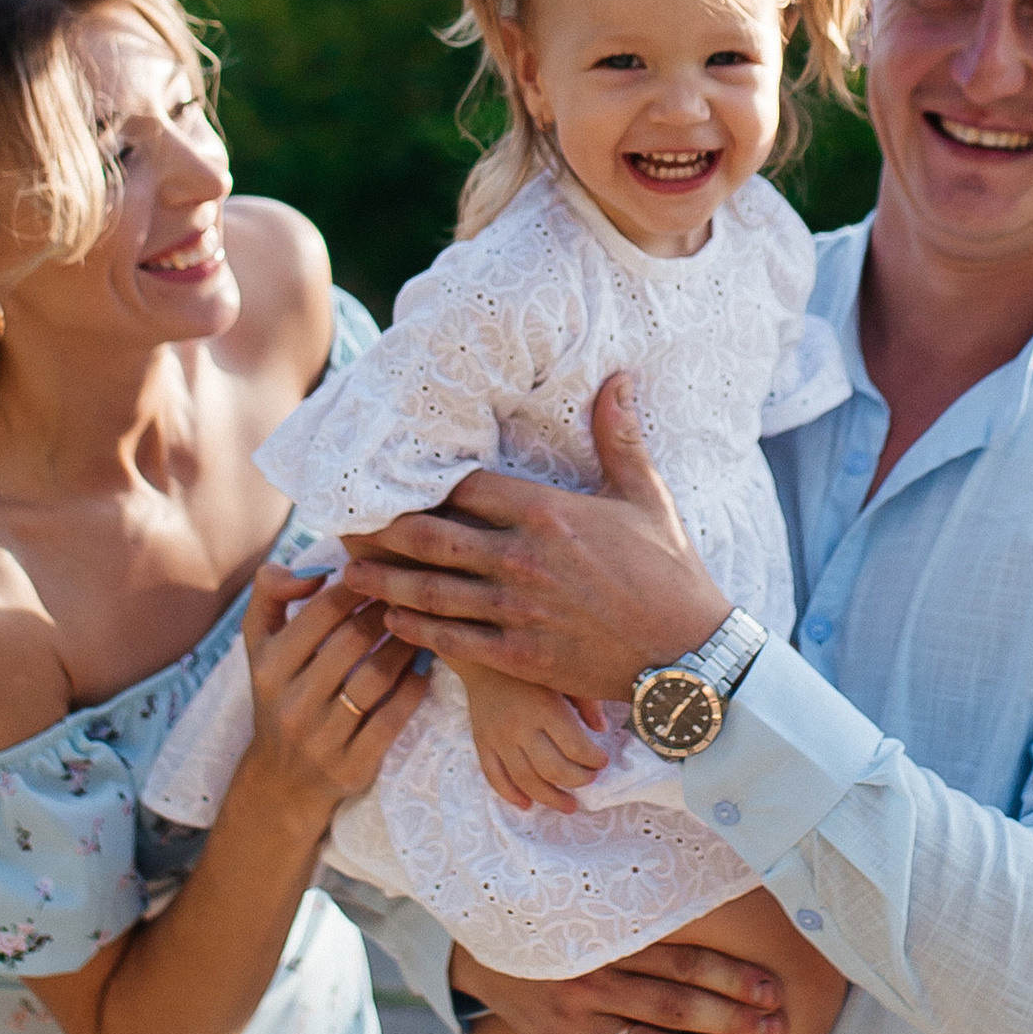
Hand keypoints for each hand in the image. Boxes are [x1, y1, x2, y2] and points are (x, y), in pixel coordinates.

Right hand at [237, 563, 421, 825]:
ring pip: (375, 677)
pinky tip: (423, 668)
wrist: (282, 783)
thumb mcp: (258, 645)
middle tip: (411, 597)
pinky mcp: (350, 766)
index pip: (322, 611)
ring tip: (420, 628)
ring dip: (404, 646)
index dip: (359, 587)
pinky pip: (391, 719)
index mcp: (268, 666)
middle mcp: (291, 702)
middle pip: (353, 640)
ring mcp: (321, 737)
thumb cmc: (280, 695)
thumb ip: (270, 593)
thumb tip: (313, 571)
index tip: (382, 577)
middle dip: (388, 612)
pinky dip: (412, 688)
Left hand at [347, 373, 726, 702]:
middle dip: (384, 530)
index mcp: (547, 512)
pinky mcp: (519, 655)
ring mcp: (516, 609)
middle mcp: (521, 558)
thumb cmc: (670, 572)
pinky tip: (389, 618)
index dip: (423, 484)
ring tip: (347, 572)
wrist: (688, 653)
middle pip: (432, 536)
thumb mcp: (646, 497)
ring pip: (431, 590)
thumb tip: (617, 378)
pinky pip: (453, 639)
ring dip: (385, 579)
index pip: (465, 488)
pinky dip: (415, 628)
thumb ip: (619, 437)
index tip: (390, 479)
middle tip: (344, 523)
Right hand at [453, 927, 786, 1033]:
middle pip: (673, 1005)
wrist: (491, 955)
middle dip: (731, 1020)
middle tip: (777, 1031)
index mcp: (610, 940)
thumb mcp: (601, 916)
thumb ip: (652, 919)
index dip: (730, 976)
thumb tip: (724, 896)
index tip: (772, 990)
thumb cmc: (569, 932)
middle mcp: (593, 981)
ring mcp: (576, 1021)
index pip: (681, 961)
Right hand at [460, 661, 611, 815]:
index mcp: (545, 707)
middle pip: (553, 769)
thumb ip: (585, 702)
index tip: (603, 762)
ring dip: (550, 798)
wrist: (482, 659)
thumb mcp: (562, 677)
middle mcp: (520, 725)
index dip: (594, 760)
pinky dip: (510, 795)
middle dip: (578, 780)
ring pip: (526, 780)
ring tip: (569, 806)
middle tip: (590, 780)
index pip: (576, 747)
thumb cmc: (529, 669)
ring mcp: (498, 738)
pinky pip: (494, 777)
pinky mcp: (482, 743)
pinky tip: (527, 804)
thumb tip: (602, 730)